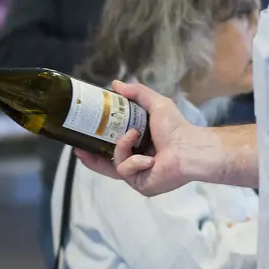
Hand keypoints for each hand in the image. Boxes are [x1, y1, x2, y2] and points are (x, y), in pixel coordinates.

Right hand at [74, 81, 200, 196]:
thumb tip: (115, 83)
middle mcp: (136, 162)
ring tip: (132, 135)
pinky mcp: (141, 185)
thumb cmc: (176, 127)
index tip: (81, 137)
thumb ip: (137, 93)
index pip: (111, 147)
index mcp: (138, 146)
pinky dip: (135, 161)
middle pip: (106, 162)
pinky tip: (149, 159)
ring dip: (121, 147)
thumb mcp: (155, 103)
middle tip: (78, 148)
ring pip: (114, 164)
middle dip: (91, 157)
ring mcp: (138, 175)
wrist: (190, 148)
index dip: (95, 143)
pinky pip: (126, 171)